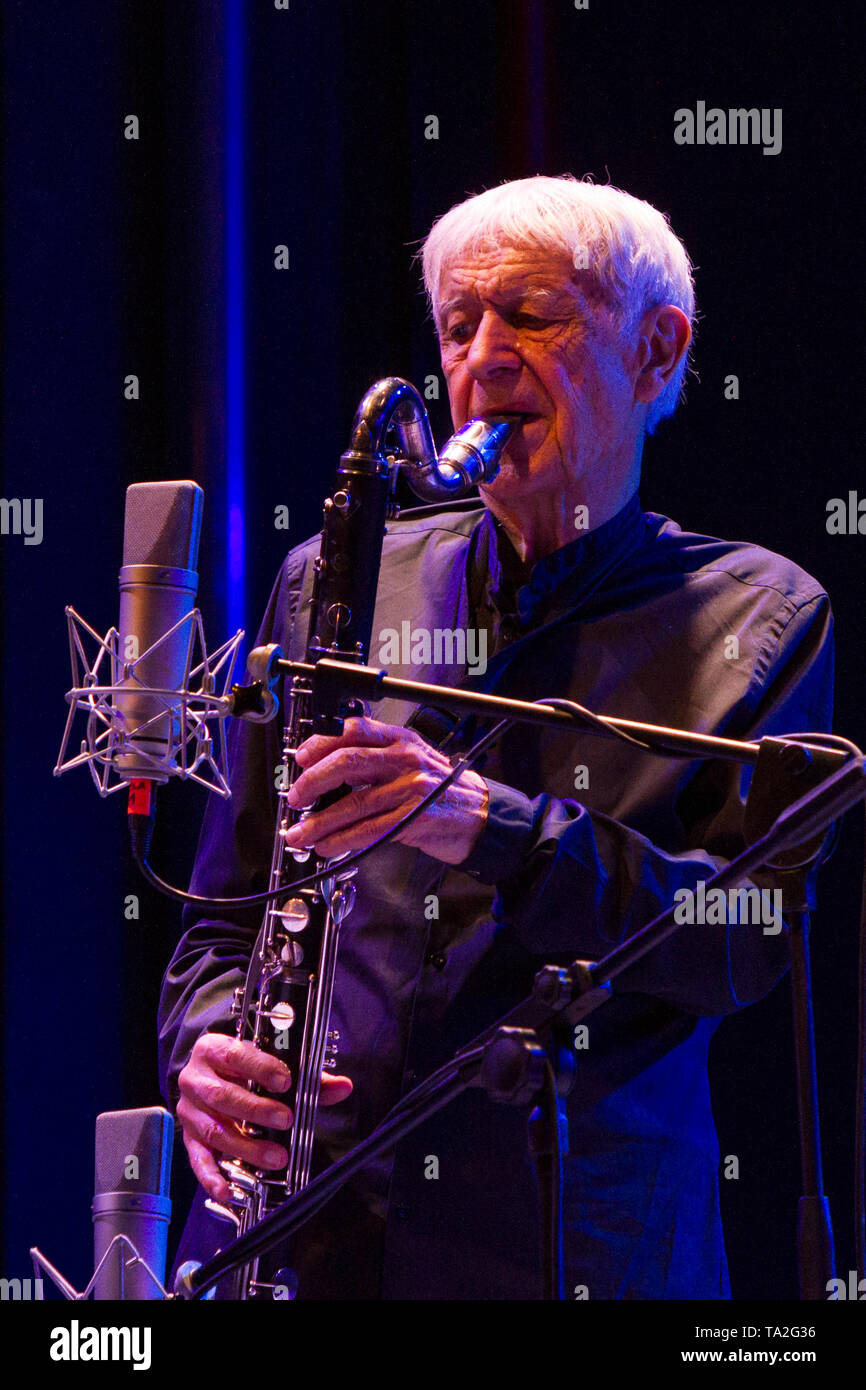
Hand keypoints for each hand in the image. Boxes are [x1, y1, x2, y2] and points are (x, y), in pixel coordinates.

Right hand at [176, 1033, 351, 1203]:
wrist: (207, 1074)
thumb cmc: (243, 1068)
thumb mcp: (268, 1064)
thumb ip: (307, 1076)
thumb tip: (342, 1087)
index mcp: (214, 1050)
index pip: (235, 1055)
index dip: (260, 1068)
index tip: (285, 1081)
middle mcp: (196, 1079)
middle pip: (221, 1095)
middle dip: (256, 1110)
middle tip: (285, 1120)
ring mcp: (189, 1110)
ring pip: (213, 1130)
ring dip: (246, 1146)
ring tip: (276, 1157)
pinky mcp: (189, 1137)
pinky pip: (197, 1159)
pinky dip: (212, 1177)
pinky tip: (228, 1190)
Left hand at [283, 715, 488, 864]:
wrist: (482, 815)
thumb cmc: (443, 790)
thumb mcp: (414, 761)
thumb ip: (378, 760)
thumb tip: (328, 772)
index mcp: (402, 740)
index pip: (354, 730)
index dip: (322, 743)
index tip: (301, 758)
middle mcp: (406, 759)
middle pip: (348, 762)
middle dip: (313, 782)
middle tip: (295, 797)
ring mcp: (411, 788)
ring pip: (354, 803)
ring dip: (320, 822)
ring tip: (300, 833)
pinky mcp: (414, 818)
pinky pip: (369, 830)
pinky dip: (342, 840)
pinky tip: (327, 847)